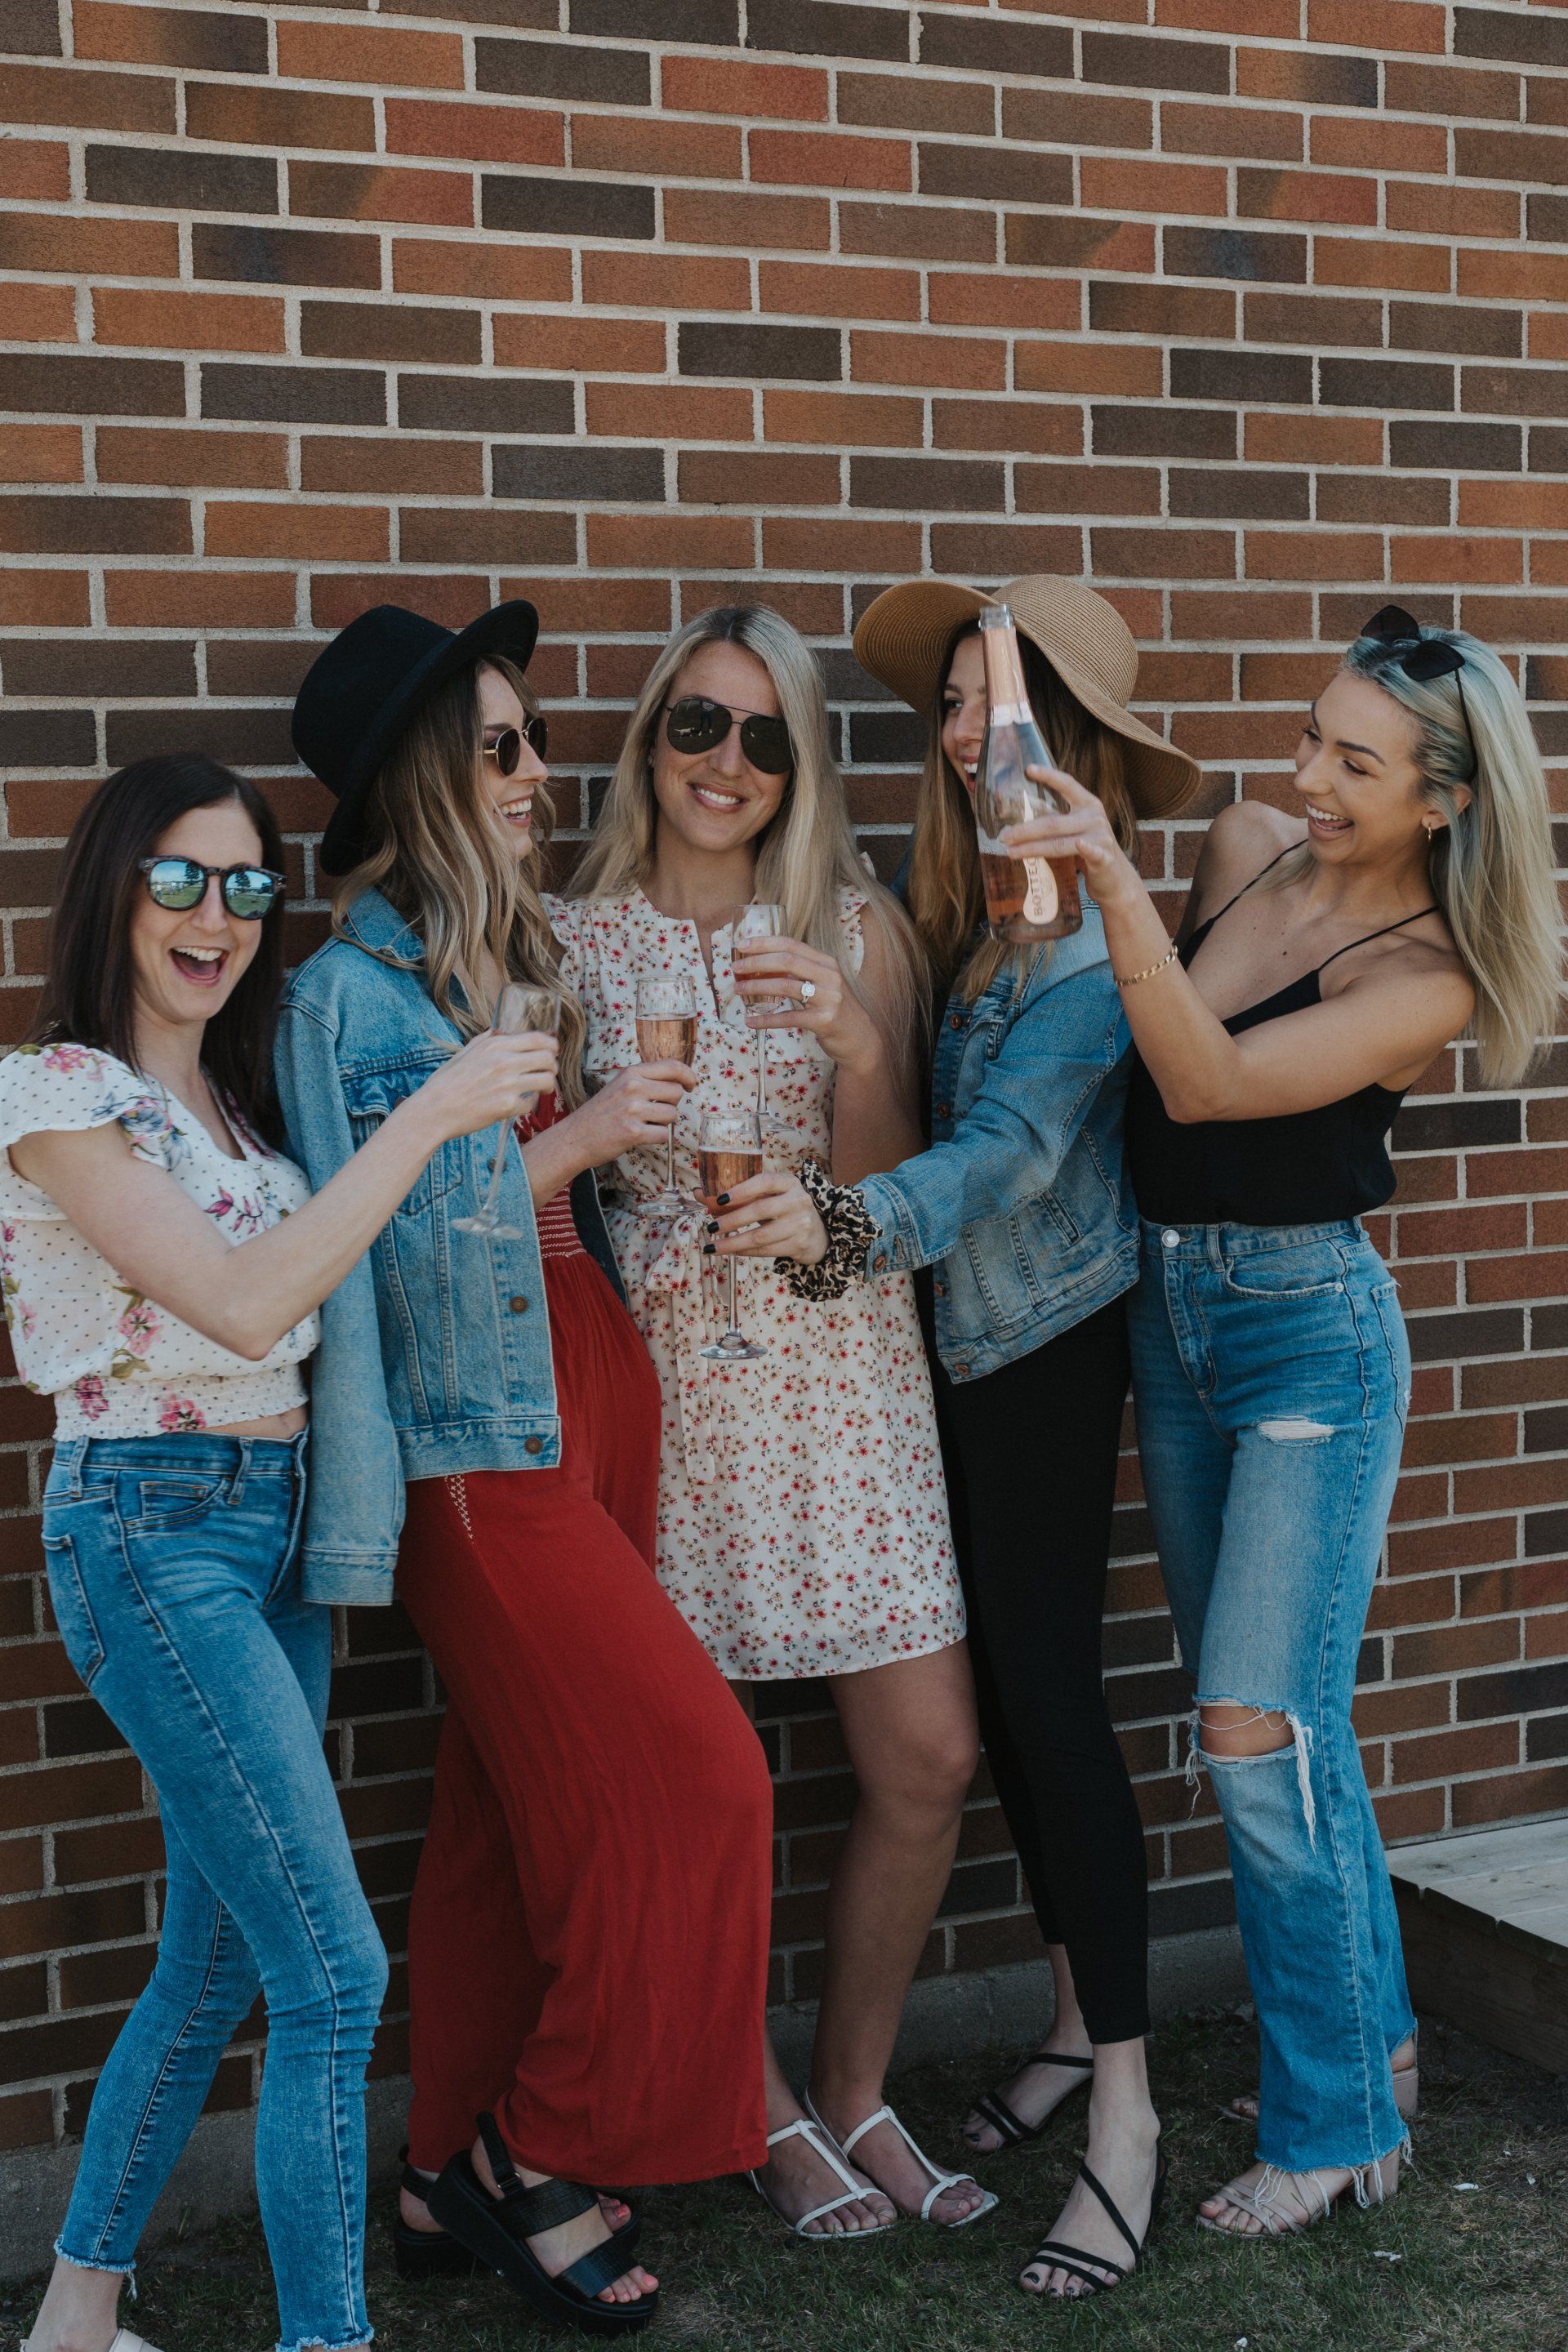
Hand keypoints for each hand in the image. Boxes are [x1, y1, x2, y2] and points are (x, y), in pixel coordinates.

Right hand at [411, 1027, 559, 1142]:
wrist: (434, 1109)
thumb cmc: (445, 1082)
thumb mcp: (464, 1052)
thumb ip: (484, 1040)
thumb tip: (497, 1031)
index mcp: (495, 1045)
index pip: (538, 1039)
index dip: (551, 1045)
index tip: (552, 1051)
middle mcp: (504, 1061)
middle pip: (548, 1058)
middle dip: (552, 1066)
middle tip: (548, 1072)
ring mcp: (507, 1084)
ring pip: (547, 1081)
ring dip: (547, 1085)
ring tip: (541, 1090)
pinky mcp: (507, 1106)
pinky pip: (530, 1104)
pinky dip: (526, 1106)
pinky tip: (517, 1106)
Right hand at [560, 1060, 698, 1162]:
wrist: (575, 1137)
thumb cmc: (600, 1113)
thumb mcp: (620, 1085)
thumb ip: (645, 1079)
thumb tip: (679, 1081)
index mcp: (631, 1073)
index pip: (673, 1066)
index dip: (688, 1076)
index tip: (691, 1085)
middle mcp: (633, 1087)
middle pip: (676, 1092)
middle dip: (671, 1104)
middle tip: (653, 1111)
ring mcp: (633, 1110)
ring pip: (672, 1115)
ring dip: (663, 1122)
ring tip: (643, 1123)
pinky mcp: (633, 1132)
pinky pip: (663, 1134)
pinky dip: (656, 1138)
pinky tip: (640, 1136)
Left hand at [708, 1172, 826, 1264]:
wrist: (817, 1233)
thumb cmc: (784, 1208)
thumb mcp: (769, 1195)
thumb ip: (737, 1194)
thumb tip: (699, 1194)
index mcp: (789, 1182)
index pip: (764, 1181)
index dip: (741, 1190)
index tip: (719, 1199)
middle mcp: (798, 1201)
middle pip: (760, 1210)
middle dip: (731, 1220)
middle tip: (710, 1227)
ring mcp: (800, 1224)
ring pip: (760, 1236)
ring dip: (733, 1242)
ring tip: (712, 1246)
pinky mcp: (798, 1244)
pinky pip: (765, 1250)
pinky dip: (744, 1252)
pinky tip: (730, 1251)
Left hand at [732, 934, 879, 1072]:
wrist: (860, 1038)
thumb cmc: (835, 1009)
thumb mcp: (824, 984)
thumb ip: (802, 972)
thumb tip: (764, 963)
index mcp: (827, 962)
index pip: (791, 944)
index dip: (764, 942)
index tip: (741, 944)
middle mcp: (830, 976)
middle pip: (786, 961)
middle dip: (756, 962)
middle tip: (736, 967)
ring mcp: (829, 998)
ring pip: (785, 986)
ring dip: (757, 987)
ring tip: (739, 989)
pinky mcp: (824, 1021)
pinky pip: (788, 1017)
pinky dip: (766, 1019)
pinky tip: (750, 1021)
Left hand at [1001, 766, 1141, 907]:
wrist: (1113, 873)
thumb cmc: (1087, 844)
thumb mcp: (1075, 825)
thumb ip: (1056, 817)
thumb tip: (1019, 815)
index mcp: (1087, 803)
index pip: (1067, 785)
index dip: (1049, 776)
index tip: (1028, 769)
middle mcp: (1094, 817)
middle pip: (1053, 822)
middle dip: (1025, 830)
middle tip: (1004, 835)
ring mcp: (1100, 837)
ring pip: (1060, 843)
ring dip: (1033, 848)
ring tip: (1011, 852)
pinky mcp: (1105, 857)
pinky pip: (1093, 853)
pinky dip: (1086, 850)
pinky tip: (1078, 846)